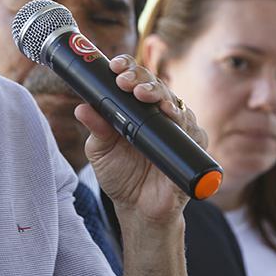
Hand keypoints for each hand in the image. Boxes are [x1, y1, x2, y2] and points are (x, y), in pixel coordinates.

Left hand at [74, 55, 207, 224]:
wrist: (138, 208)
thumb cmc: (120, 175)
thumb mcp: (100, 151)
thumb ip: (95, 129)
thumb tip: (82, 107)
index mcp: (136, 108)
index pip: (135, 79)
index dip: (127, 68)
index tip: (115, 68)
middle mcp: (159, 114)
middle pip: (156, 86)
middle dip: (142, 80)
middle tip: (127, 83)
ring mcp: (177, 130)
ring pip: (175, 104)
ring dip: (162, 96)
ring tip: (146, 96)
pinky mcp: (192, 148)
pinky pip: (193, 131)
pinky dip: (184, 123)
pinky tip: (174, 118)